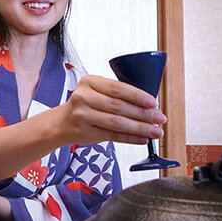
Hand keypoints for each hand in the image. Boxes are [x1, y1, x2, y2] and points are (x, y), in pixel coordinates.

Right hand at [52, 75, 166, 144]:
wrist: (63, 123)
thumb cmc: (86, 105)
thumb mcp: (97, 91)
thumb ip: (118, 95)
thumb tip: (150, 105)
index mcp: (89, 82)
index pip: (117, 88)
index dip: (137, 96)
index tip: (153, 102)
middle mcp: (83, 97)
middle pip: (118, 106)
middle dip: (143, 114)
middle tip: (159, 118)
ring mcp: (82, 115)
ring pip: (116, 122)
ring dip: (139, 128)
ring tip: (155, 131)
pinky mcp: (86, 132)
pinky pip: (112, 136)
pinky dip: (130, 138)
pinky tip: (142, 139)